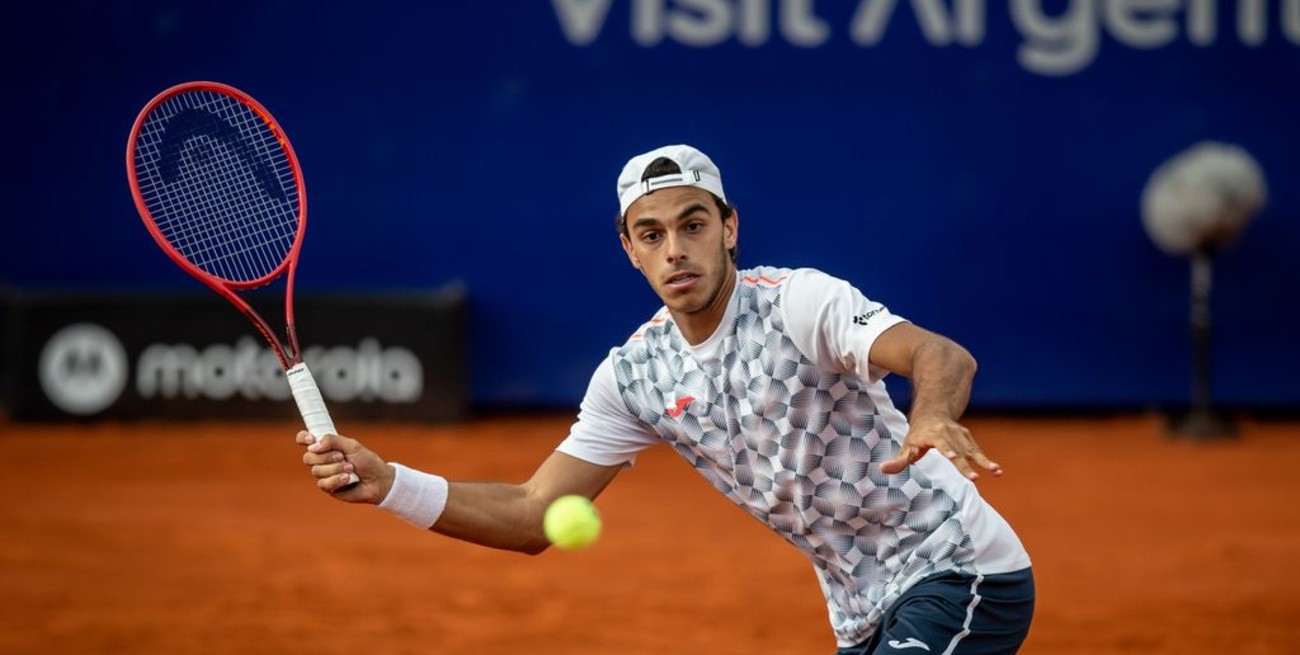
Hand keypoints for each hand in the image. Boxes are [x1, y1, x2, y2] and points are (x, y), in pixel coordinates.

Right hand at [296, 430, 395, 502]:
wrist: (378, 480)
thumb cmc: (367, 461)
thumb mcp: (352, 445)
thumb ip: (333, 441)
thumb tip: (313, 446)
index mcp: (326, 446)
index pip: (305, 440)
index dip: (303, 438)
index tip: (311, 439)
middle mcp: (322, 460)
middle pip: (308, 457)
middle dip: (326, 457)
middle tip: (342, 456)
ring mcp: (324, 474)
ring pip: (316, 471)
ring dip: (335, 469)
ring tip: (350, 469)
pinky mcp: (328, 488)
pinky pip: (323, 483)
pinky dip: (337, 480)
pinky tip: (348, 479)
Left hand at [879, 415, 1002, 480]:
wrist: (934, 412)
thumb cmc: (918, 434)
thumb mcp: (907, 445)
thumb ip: (898, 460)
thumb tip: (882, 469)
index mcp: (933, 434)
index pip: (941, 443)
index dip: (948, 449)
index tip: (954, 456)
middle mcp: (949, 433)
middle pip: (959, 450)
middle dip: (966, 464)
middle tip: (974, 478)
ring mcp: (960, 435)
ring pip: (972, 449)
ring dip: (984, 461)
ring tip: (995, 472)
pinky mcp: (968, 438)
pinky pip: (978, 451)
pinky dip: (986, 460)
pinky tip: (997, 470)